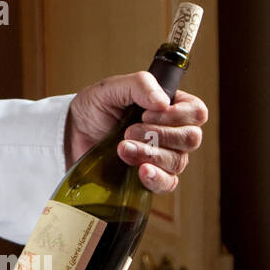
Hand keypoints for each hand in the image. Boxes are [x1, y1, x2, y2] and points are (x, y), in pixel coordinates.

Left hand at [64, 72, 207, 193]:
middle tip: (129, 131)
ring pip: (177, 161)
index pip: (196, 112)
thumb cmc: (95, 108)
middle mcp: (172, 132)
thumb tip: (163, 103)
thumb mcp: (111, 88)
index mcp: (170, 106)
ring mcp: (164, 157)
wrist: (73, 134)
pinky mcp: (151, 178)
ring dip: (149, 153)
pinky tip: (142, 171)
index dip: (176, 115)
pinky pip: (168, 184)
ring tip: (122, 147)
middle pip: (191, 138)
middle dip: (159, 135)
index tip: (146, 114)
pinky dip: (156, 178)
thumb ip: (140, 85)